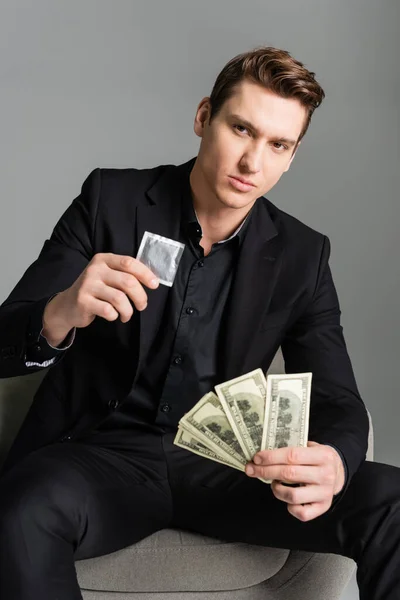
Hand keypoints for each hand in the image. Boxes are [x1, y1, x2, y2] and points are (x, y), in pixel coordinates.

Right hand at [43, 253, 158, 340]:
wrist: (67, 305)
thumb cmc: (95, 291)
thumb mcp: (107, 276)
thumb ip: (125, 274)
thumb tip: (152, 280)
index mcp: (103, 260)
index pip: (129, 263)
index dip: (145, 274)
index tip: (155, 285)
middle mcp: (95, 270)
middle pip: (128, 282)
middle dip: (140, 297)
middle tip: (142, 305)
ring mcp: (88, 285)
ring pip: (119, 298)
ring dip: (128, 310)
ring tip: (127, 315)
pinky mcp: (83, 301)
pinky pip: (108, 310)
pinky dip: (115, 316)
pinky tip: (113, 316)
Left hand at [245, 441, 344, 520]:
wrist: (338, 472)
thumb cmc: (317, 458)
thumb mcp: (310, 447)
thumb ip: (292, 449)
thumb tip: (262, 455)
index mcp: (323, 455)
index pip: (292, 455)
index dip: (271, 457)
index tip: (256, 458)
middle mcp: (326, 475)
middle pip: (289, 474)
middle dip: (265, 471)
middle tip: (251, 469)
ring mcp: (325, 493)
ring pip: (292, 496)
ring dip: (276, 489)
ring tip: (274, 483)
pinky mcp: (323, 507)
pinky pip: (301, 513)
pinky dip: (289, 507)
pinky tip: (287, 497)